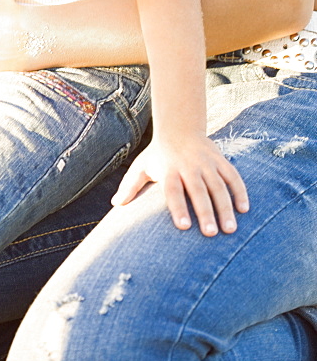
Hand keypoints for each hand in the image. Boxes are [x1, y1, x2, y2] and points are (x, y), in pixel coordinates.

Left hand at [111, 132, 248, 235]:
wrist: (179, 127)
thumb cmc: (158, 154)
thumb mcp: (142, 166)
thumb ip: (130, 185)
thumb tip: (115, 204)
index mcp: (169, 169)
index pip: (173, 190)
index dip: (178, 208)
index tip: (184, 227)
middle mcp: (189, 166)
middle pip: (198, 190)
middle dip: (206, 212)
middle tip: (212, 234)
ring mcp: (207, 162)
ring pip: (218, 186)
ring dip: (226, 207)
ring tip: (230, 230)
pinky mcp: (220, 160)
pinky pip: (233, 176)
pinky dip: (240, 191)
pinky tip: (245, 210)